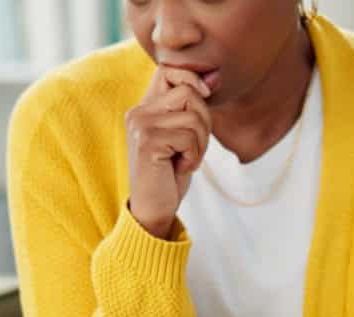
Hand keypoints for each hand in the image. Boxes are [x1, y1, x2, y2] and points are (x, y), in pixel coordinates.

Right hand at [125, 65, 212, 239]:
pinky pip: (188, 137)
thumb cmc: (170, 174)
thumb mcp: (183, 135)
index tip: (203, 101)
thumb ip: (192, 106)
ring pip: (193, 116)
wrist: (154, 209)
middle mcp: (138, 111)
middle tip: (194, 147)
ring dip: (201, 143)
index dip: (192, 80)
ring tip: (186, 159)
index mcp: (145, 107)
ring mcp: (140, 125)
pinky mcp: (147, 142)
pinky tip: (180, 168)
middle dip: (205, 122)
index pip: (168, 70)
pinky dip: (194, 156)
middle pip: (189, 92)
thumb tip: (215, 76)